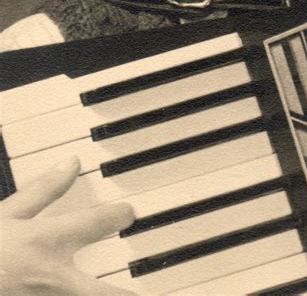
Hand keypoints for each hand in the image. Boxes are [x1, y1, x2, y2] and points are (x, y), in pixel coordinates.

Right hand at [0, 156, 135, 294]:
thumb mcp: (7, 212)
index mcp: (46, 241)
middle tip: (151, 288)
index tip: (129, 213)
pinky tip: (84, 295)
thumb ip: (43, 190)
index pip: (97, 223)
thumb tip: (71, 164)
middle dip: (128, 294)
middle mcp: (51, 277)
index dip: (119, 215)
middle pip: (103, 293)